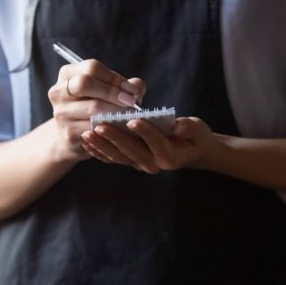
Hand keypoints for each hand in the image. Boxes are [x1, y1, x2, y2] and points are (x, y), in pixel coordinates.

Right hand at [48, 59, 146, 161]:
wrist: (75, 134)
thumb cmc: (96, 105)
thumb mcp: (107, 90)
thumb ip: (125, 85)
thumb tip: (136, 90)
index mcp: (68, 74)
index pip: (92, 68)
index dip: (115, 78)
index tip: (132, 90)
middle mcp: (59, 91)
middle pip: (85, 83)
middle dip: (113, 92)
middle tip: (131, 102)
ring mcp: (61, 112)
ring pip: (92, 108)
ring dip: (116, 111)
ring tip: (130, 115)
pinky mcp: (68, 132)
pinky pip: (94, 128)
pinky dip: (111, 127)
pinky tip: (121, 128)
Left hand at [81, 117, 216, 172]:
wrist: (189, 151)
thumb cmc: (195, 137)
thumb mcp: (199, 131)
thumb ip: (190, 128)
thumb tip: (179, 124)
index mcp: (170, 156)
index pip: (156, 143)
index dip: (145, 132)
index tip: (132, 120)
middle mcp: (154, 164)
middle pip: (132, 151)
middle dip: (114, 138)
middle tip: (99, 125)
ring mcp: (140, 164)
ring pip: (118, 156)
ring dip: (102, 145)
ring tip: (87, 133)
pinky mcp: (131, 162)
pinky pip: (112, 158)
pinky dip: (99, 151)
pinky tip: (86, 141)